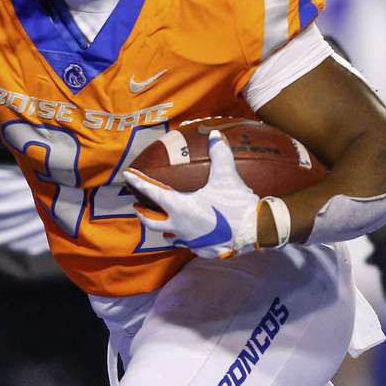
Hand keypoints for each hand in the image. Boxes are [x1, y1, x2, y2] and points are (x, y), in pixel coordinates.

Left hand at [122, 129, 259, 258]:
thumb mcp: (227, 176)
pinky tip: (191, 232)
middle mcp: (179, 226)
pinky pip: (188, 244)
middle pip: (151, 222)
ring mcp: (190, 241)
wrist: (257, 231)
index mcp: (180, 207)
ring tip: (165, 220)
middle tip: (138, 206)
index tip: (128, 176)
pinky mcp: (202, 250)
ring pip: (169, 236)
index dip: (139, 183)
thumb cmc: (237, 205)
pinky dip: (185, 237)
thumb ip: (219, 154)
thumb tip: (215, 135)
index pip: (153, 193)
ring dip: (164, 227)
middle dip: (143, 214)